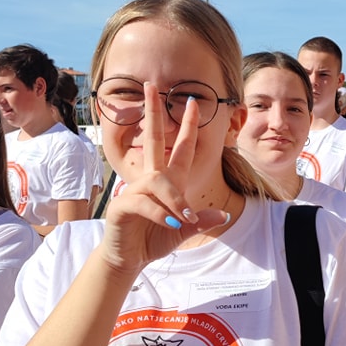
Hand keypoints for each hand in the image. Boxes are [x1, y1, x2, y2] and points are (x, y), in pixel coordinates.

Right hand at [100, 83, 228, 275]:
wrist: (129, 259)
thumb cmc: (154, 239)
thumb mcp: (184, 230)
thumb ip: (201, 222)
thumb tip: (224, 215)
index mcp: (167, 181)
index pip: (180, 148)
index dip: (186, 126)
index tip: (191, 102)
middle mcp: (150, 180)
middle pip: (152, 140)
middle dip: (153, 114)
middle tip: (151, 87)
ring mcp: (134, 190)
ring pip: (157, 182)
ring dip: (174, 199)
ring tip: (184, 218)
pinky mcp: (122, 206)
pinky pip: (144, 203)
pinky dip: (160, 213)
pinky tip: (170, 223)